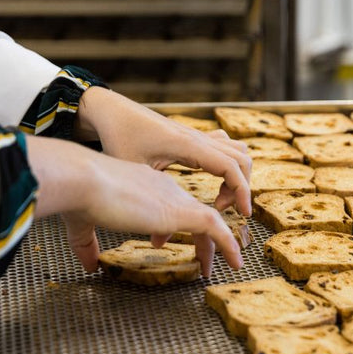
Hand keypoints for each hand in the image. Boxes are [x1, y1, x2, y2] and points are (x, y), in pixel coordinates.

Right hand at [25, 136, 241, 275]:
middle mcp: (164, 189)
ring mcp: (174, 199)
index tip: (162, 244)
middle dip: (202, 238)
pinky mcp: (180, 212)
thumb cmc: (80, 197)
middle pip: (193, 213)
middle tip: (206, 262)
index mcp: (145, 185)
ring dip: (219, 244)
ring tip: (227, 265)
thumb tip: (88, 266)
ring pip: (209, 221)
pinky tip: (234, 261)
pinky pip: (216, 228)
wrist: (84, 180)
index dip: (168, 227)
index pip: (168, 206)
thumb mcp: (82, 225)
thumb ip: (86, 245)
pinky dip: (228, 244)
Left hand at [75, 87, 251, 215]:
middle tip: (223, 210)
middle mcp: (198, 137)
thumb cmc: (118, 138)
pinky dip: (228, 162)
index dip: (242, 193)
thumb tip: (160, 242)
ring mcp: (196, 134)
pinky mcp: (190, 136)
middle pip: (242, 159)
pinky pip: (223, 145)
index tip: (241, 214)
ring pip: (236, 150)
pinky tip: (211, 179)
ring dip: (237, 174)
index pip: (232, 168)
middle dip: (242, 187)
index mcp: (189, 146)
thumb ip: (148, 206)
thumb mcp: (133, 173)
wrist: (110, 111)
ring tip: (220, 197)